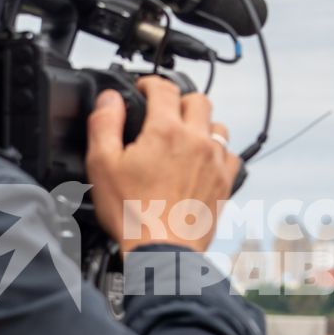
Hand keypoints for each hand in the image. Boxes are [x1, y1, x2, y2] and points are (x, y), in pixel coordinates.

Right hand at [85, 78, 237, 253]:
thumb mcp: (102, 164)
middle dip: (179, 100)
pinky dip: (218, 153)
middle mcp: (197, 141)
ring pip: (218, 126)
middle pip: (198, 100)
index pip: (163, 88)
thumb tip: (110, 98)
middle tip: (163, 112)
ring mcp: (215, 162)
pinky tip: (203, 162)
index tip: (142, 89)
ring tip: (184, 136)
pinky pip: (231, 156)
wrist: (163, 251)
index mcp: (166, 130)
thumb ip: (104, 123)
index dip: (150, 83)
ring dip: (202, 125)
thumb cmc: (133, 214)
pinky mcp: (226, 183)